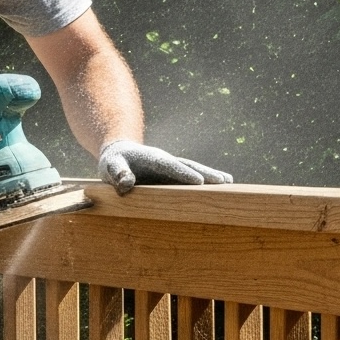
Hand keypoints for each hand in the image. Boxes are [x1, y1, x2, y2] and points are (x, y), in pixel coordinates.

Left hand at [96, 140, 232, 193]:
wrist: (119, 153)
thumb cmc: (113, 162)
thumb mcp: (110, 166)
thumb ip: (118, 173)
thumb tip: (126, 184)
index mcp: (152, 158)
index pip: (168, 166)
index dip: (182, 173)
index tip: (198, 181)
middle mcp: (166, 161)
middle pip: (188, 166)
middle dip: (205, 173)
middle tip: (223, 182)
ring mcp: (171, 168)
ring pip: (193, 170)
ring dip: (210, 176)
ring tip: (229, 183)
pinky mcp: (172, 175)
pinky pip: (190, 177)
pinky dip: (205, 181)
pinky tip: (221, 186)